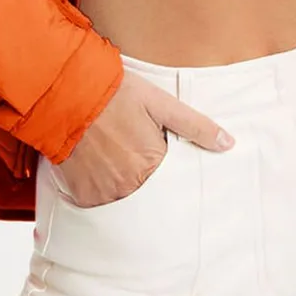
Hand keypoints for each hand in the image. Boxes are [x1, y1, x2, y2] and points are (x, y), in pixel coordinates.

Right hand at [50, 67, 234, 207]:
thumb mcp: (160, 103)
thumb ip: (195, 126)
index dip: (166, 165)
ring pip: (123, 198)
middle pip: (148, 191)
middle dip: (143, 175)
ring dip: (122, 183)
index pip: (172, 181)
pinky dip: (101, 188)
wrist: (67, 93)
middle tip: (130, 150)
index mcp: (153, 165)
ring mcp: (104, 193)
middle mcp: (129, 186)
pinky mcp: (82, 195)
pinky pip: (98, 202)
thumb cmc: (115, 94)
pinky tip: (98, 165)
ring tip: (114, 155)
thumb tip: (228, 143)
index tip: (155, 151)